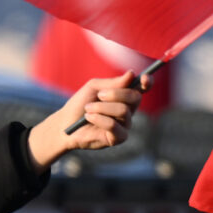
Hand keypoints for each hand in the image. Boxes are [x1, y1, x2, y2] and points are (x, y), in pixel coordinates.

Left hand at [26, 72, 148, 169]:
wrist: (66, 124)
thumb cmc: (80, 104)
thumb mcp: (94, 88)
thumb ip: (113, 83)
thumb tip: (132, 74)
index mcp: (124, 96)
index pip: (141, 89)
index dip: (147, 83)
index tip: (144, 78)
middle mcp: (128, 110)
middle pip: (135, 98)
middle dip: (116, 94)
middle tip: (100, 94)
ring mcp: (125, 125)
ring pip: (123, 111)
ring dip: (102, 107)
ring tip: (88, 109)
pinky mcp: (118, 138)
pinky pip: (114, 126)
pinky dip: (99, 119)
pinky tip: (89, 118)